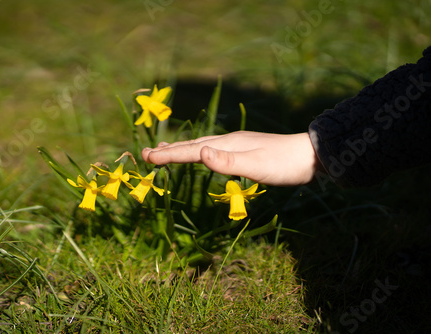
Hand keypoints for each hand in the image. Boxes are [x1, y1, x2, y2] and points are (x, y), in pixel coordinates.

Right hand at [141, 131, 319, 185]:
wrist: (310, 156)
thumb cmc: (284, 164)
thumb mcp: (257, 165)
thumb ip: (228, 162)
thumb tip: (200, 153)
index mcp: (227, 144)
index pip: (191, 151)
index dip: (168, 155)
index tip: (146, 157)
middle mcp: (228, 141)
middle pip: (191, 145)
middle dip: (168, 150)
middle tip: (145, 153)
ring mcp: (236, 144)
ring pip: (200, 145)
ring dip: (180, 149)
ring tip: (164, 149)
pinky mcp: (243, 150)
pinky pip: (212, 150)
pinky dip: (197, 151)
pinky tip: (201, 153)